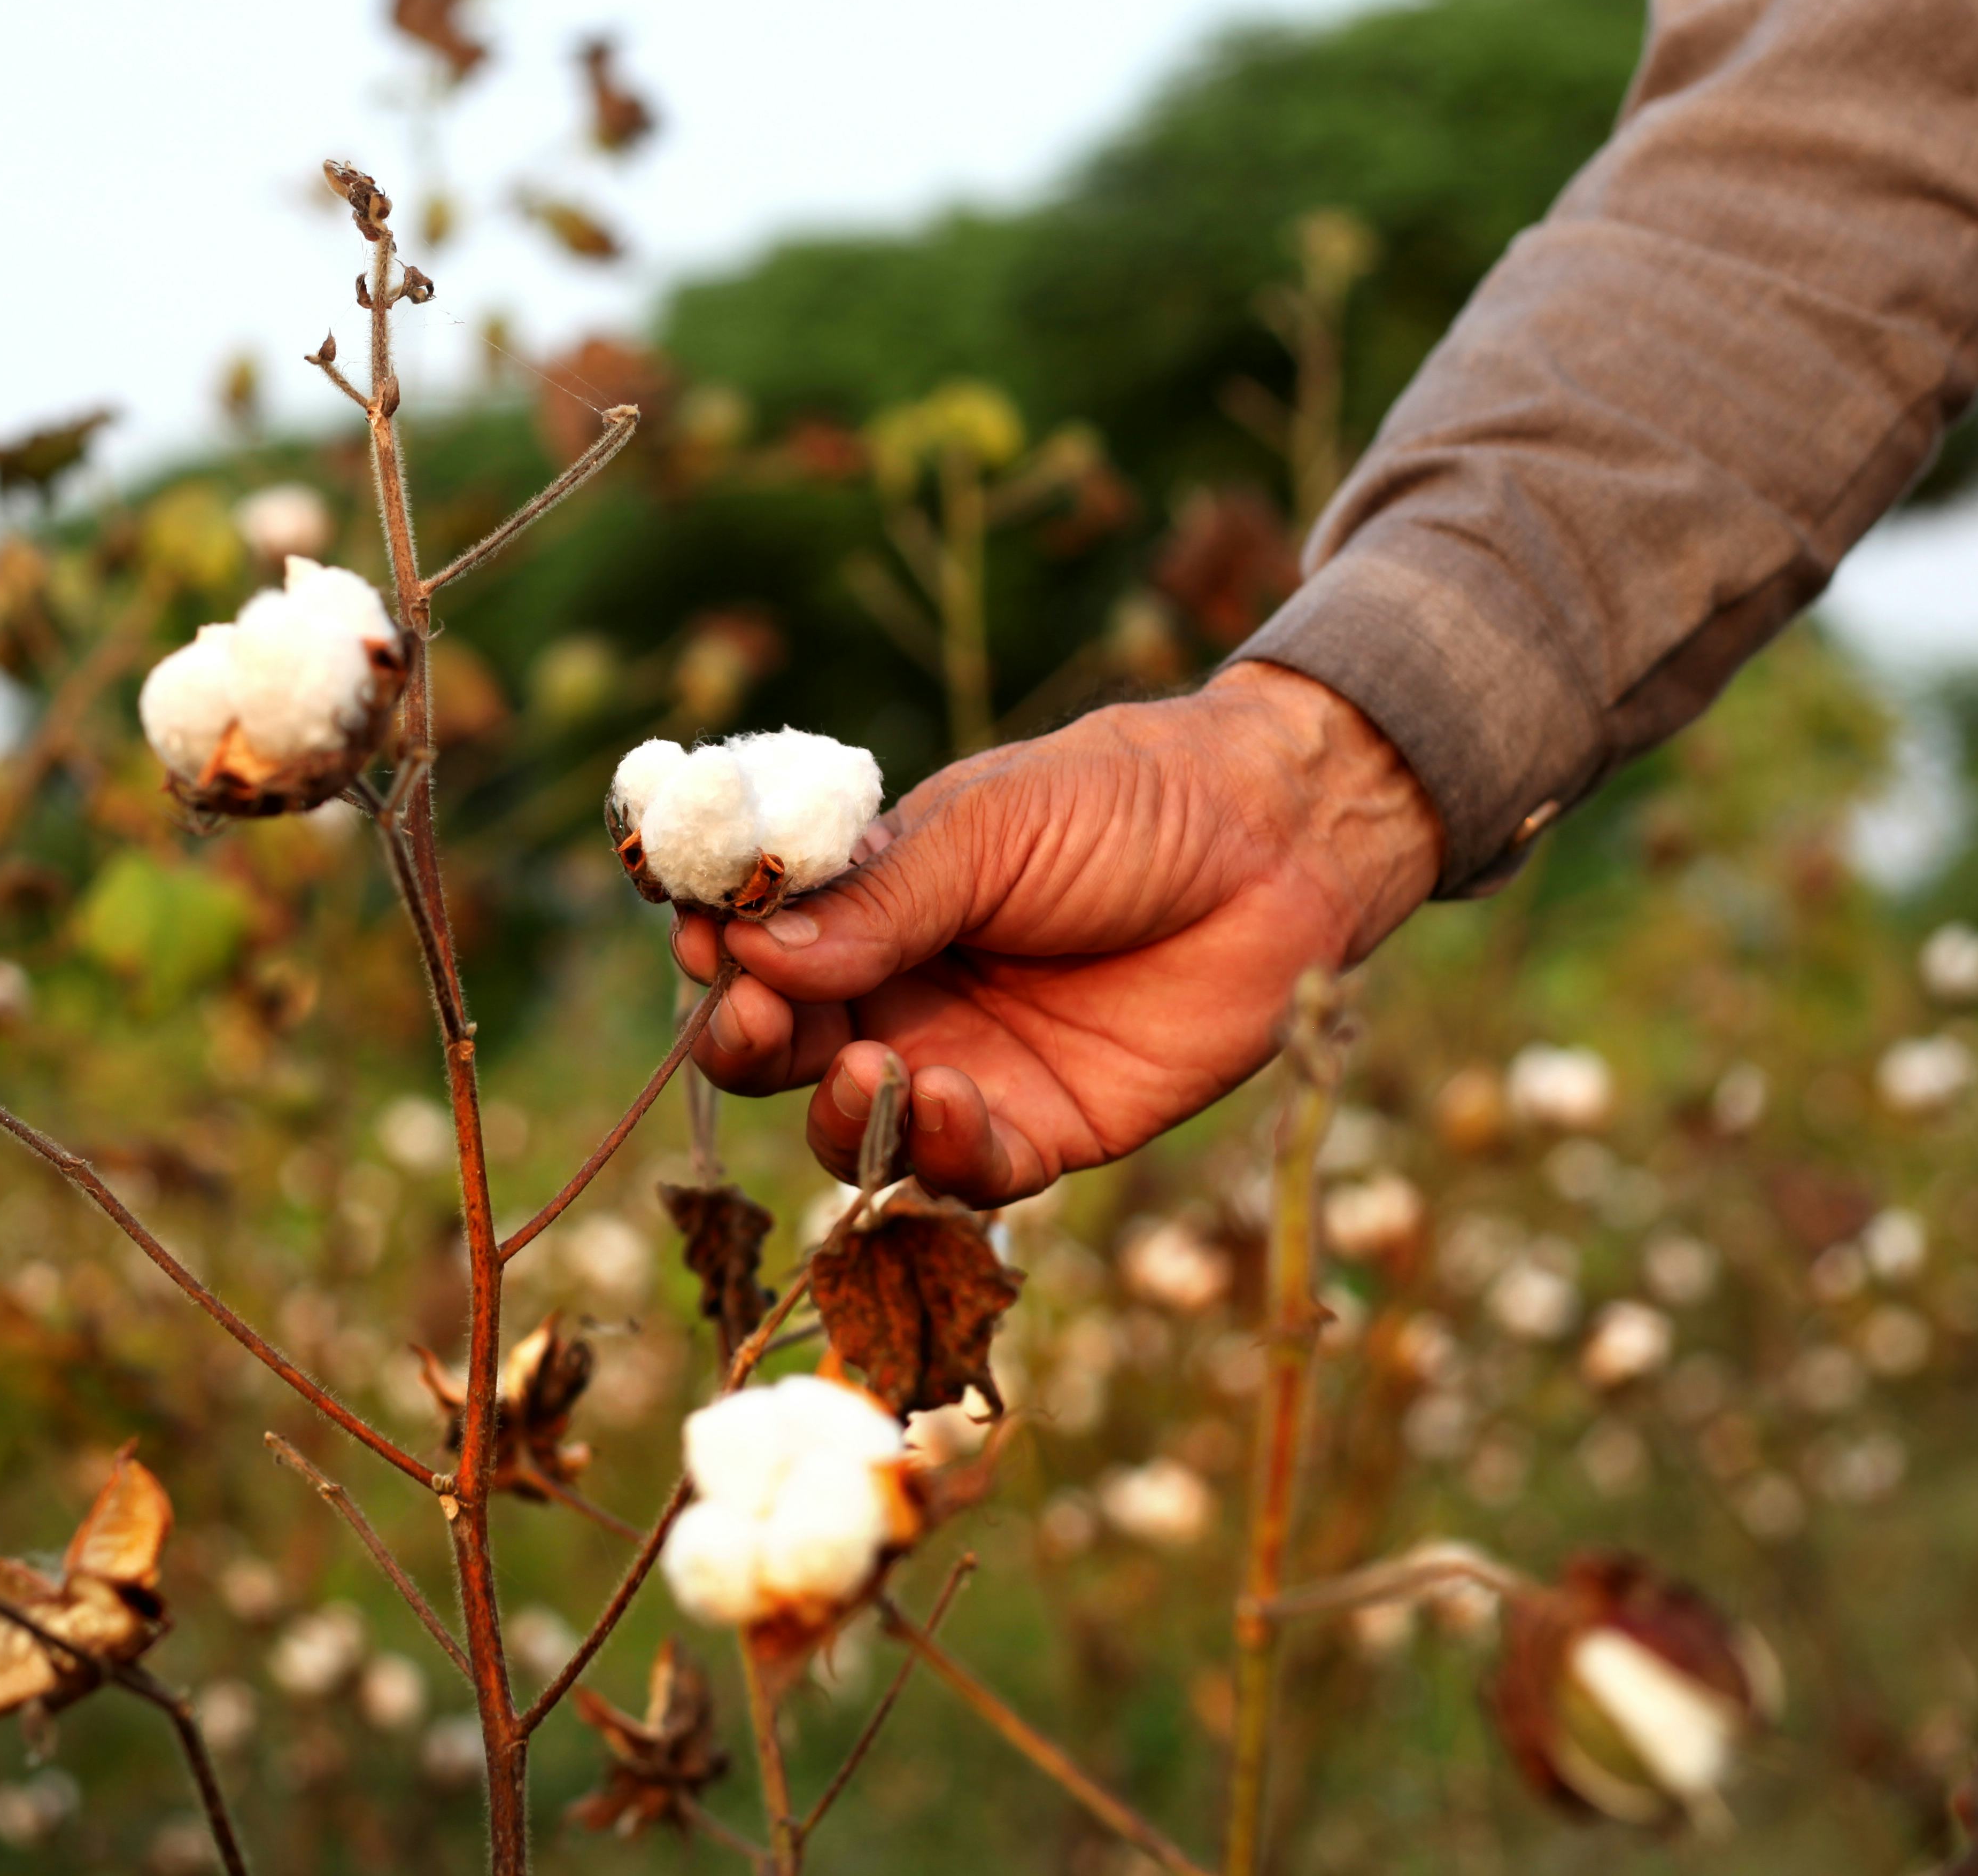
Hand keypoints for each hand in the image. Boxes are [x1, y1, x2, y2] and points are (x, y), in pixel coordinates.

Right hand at [671, 663, 1442, 1202]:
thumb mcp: (991, 828)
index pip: (753, 945)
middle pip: (780, 1049)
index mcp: (867, 904)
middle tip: (755, 1017)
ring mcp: (965, 1066)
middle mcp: (900, 994)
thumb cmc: (1128, 803)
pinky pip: (967, 1173)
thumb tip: (749, 950)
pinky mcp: (1043, 1129)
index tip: (699, 938)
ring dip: (842, 1113)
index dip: (712, 950)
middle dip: (749, 1041)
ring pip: (857, 1131)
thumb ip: (880, 900)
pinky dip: (943, 1152)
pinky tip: (954, 1100)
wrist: (1278, 845)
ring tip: (872, 1069)